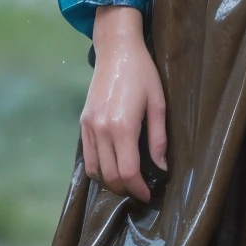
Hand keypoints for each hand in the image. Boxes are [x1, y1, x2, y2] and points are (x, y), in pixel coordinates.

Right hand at [83, 6, 167, 200]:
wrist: (116, 50)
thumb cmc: (142, 73)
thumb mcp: (158, 104)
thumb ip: (159, 139)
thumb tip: (161, 167)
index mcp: (123, 127)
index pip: (128, 172)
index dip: (138, 189)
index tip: (147, 195)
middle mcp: (102, 130)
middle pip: (110, 175)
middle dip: (125, 189)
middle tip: (139, 192)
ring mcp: (89, 127)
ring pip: (95, 169)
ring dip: (110, 181)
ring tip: (126, 182)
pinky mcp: (83, 123)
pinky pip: (87, 156)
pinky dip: (97, 168)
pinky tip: (111, 167)